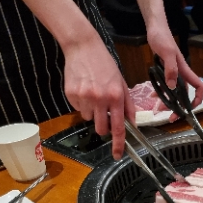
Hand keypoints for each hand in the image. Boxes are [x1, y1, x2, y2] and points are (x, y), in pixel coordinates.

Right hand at [62, 34, 135, 159]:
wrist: (83, 47)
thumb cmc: (106, 65)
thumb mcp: (122, 83)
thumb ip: (128, 106)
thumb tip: (132, 125)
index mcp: (116, 96)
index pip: (119, 127)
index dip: (119, 144)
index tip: (118, 155)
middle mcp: (100, 98)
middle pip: (101, 128)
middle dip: (103, 126)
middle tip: (104, 112)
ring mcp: (84, 97)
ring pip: (89, 118)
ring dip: (92, 112)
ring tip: (93, 93)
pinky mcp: (71, 94)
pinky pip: (78, 109)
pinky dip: (82, 104)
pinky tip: (84, 89)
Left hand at [146, 25, 202, 119]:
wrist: (155, 28)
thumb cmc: (163, 38)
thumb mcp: (167, 53)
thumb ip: (171, 70)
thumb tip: (173, 88)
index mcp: (185, 71)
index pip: (199, 87)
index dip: (198, 99)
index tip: (190, 109)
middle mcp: (181, 74)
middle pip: (185, 95)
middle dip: (179, 107)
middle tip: (170, 117)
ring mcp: (173, 74)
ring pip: (174, 93)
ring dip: (168, 102)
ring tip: (158, 109)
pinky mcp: (165, 72)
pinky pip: (165, 87)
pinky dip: (160, 93)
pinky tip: (153, 96)